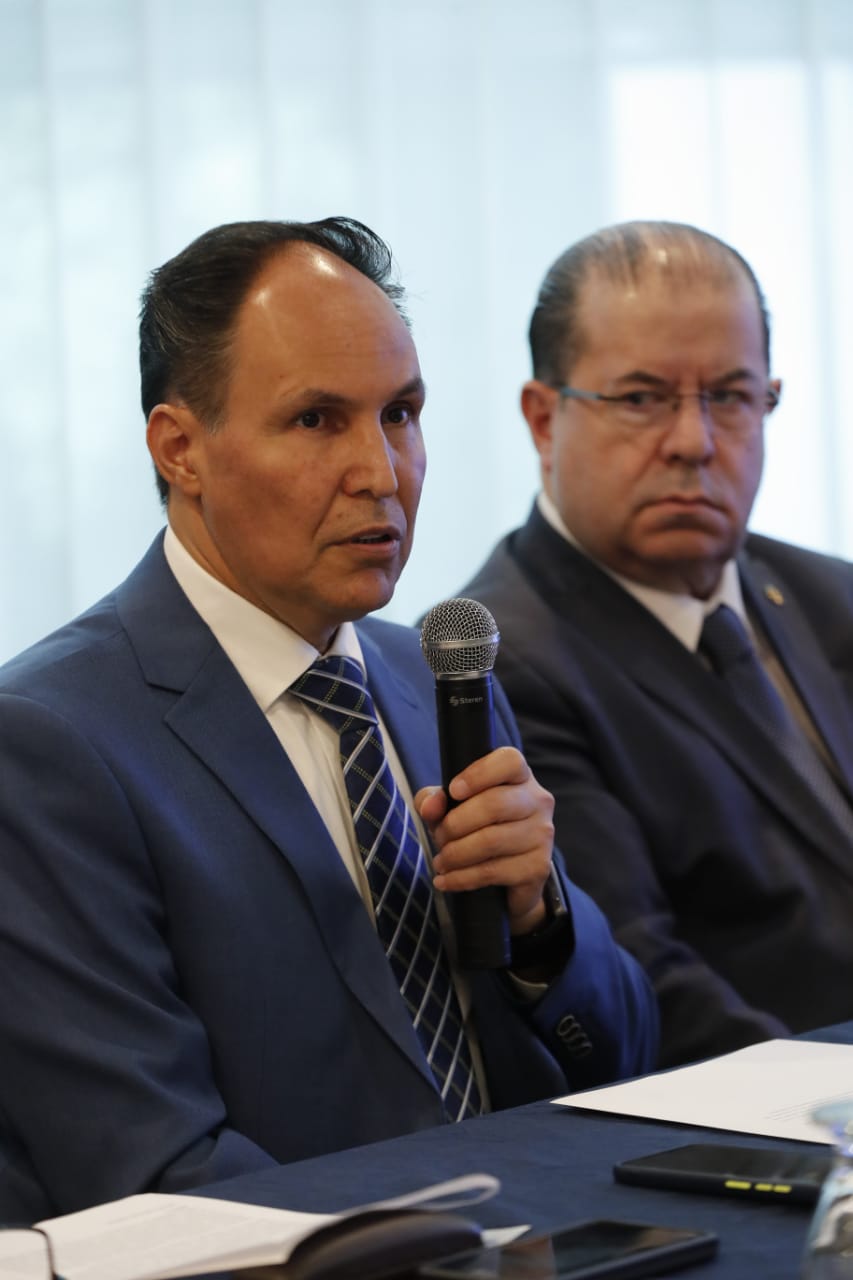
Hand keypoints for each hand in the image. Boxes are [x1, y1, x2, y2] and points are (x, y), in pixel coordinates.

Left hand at [414, 746, 554, 935]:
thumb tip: (430, 806)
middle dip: (455, 824)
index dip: (479, 774)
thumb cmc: (477, 827)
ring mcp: (542, 834)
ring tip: (442, 861)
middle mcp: (537, 801)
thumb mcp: (450, 807)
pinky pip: (493, 871)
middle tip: (440, 838)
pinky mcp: (538, 867)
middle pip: (494, 804)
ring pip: (491, 841)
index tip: (454, 791)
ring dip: (456, 854)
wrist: (508, 875)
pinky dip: (462, 878)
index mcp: (519, 776)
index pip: (509, 761)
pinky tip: (447, 880)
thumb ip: (434, 799)